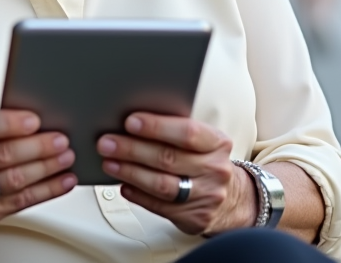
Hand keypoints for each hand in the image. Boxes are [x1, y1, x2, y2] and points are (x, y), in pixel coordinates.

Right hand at [0, 110, 76, 236]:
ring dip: (47, 168)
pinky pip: (22, 201)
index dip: (10, 123)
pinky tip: (63, 181)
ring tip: (66, 158)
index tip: (35, 120)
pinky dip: (48, 190)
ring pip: (15, 180)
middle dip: (38, 146)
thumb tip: (38, 122)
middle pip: (3, 155)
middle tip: (61, 140)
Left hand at [97, 113, 253, 235]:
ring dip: (131, 172)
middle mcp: (215, 169)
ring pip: (162, 184)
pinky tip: (124, 185)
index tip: (130, 122)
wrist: (233, 198)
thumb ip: (176, 131)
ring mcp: (207, 195)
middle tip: (107, 143)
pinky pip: (160, 206)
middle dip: (132, 149)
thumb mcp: (203, 141)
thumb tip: (133, 122)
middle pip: (168, 158)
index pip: (186, 132)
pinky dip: (138, 195)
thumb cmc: (206, 162)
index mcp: (217, 143)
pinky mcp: (195, 217)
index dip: (156, 126)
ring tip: (110, 163)